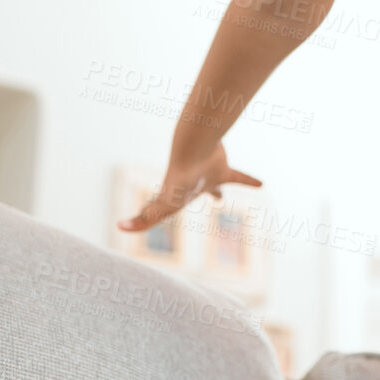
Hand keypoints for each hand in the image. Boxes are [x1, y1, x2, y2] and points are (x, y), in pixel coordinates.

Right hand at [118, 143, 262, 231]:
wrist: (192, 151)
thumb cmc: (178, 179)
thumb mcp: (161, 205)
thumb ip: (143, 218)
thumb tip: (118, 227)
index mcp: (176, 199)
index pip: (160, 212)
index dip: (150, 219)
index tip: (144, 220)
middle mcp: (191, 189)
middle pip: (189, 201)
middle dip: (185, 209)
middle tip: (188, 212)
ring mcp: (206, 178)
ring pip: (213, 188)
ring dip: (216, 192)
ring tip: (220, 198)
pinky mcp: (223, 170)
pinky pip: (238, 177)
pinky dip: (249, 181)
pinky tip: (261, 183)